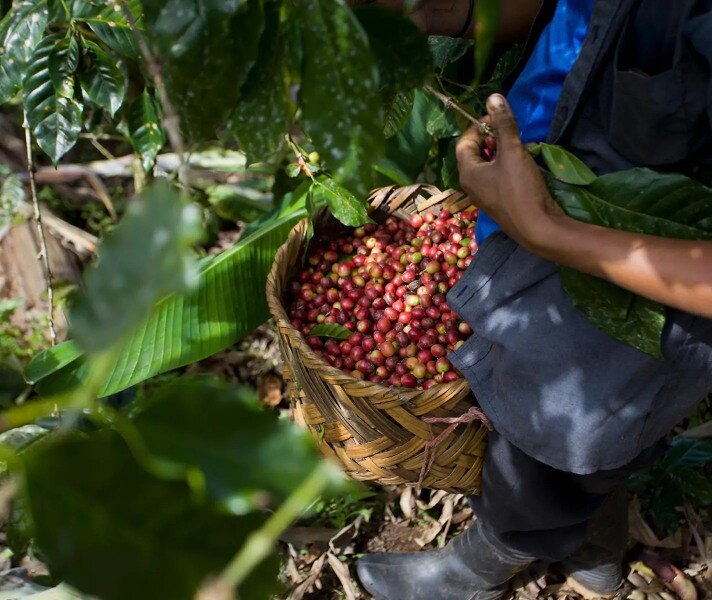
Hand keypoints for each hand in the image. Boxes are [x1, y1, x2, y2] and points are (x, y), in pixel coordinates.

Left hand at [456, 94, 566, 252]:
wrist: (537, 228)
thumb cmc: (520, 189)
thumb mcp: (512, 151)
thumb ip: (504, 124)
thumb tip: (493, 97)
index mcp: (467, 172)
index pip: (464, 142)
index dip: (479, 126)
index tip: (497, 118)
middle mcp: (470, 185)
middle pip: (475, 153)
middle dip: (492, 139)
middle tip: (510, 132)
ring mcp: (484, 196)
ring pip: (488, 166)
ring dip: (502, 152)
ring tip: (519, 146)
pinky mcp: (498, 202)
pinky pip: (497, 178)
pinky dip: (507, 167)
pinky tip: (524, 165)